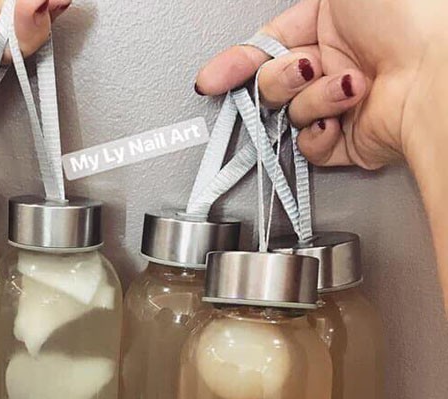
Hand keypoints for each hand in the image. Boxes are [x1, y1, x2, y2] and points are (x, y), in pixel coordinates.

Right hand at [195, 0, 447, 169]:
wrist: (437, 73)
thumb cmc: (409, 16)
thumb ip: (301, 3)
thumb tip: (271, 21)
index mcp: (333, 23)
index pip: (269, 44)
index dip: (237, 62)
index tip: (212, 79)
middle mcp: (334, 64)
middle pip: (272, 83)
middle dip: (279, 79)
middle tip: (304, 69)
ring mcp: (339, 105)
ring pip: (289, 113)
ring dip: (310, 100)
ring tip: (348, 87)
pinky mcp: (346, 141)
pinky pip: (307, 145)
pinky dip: (318, 132)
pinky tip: (341, 117)